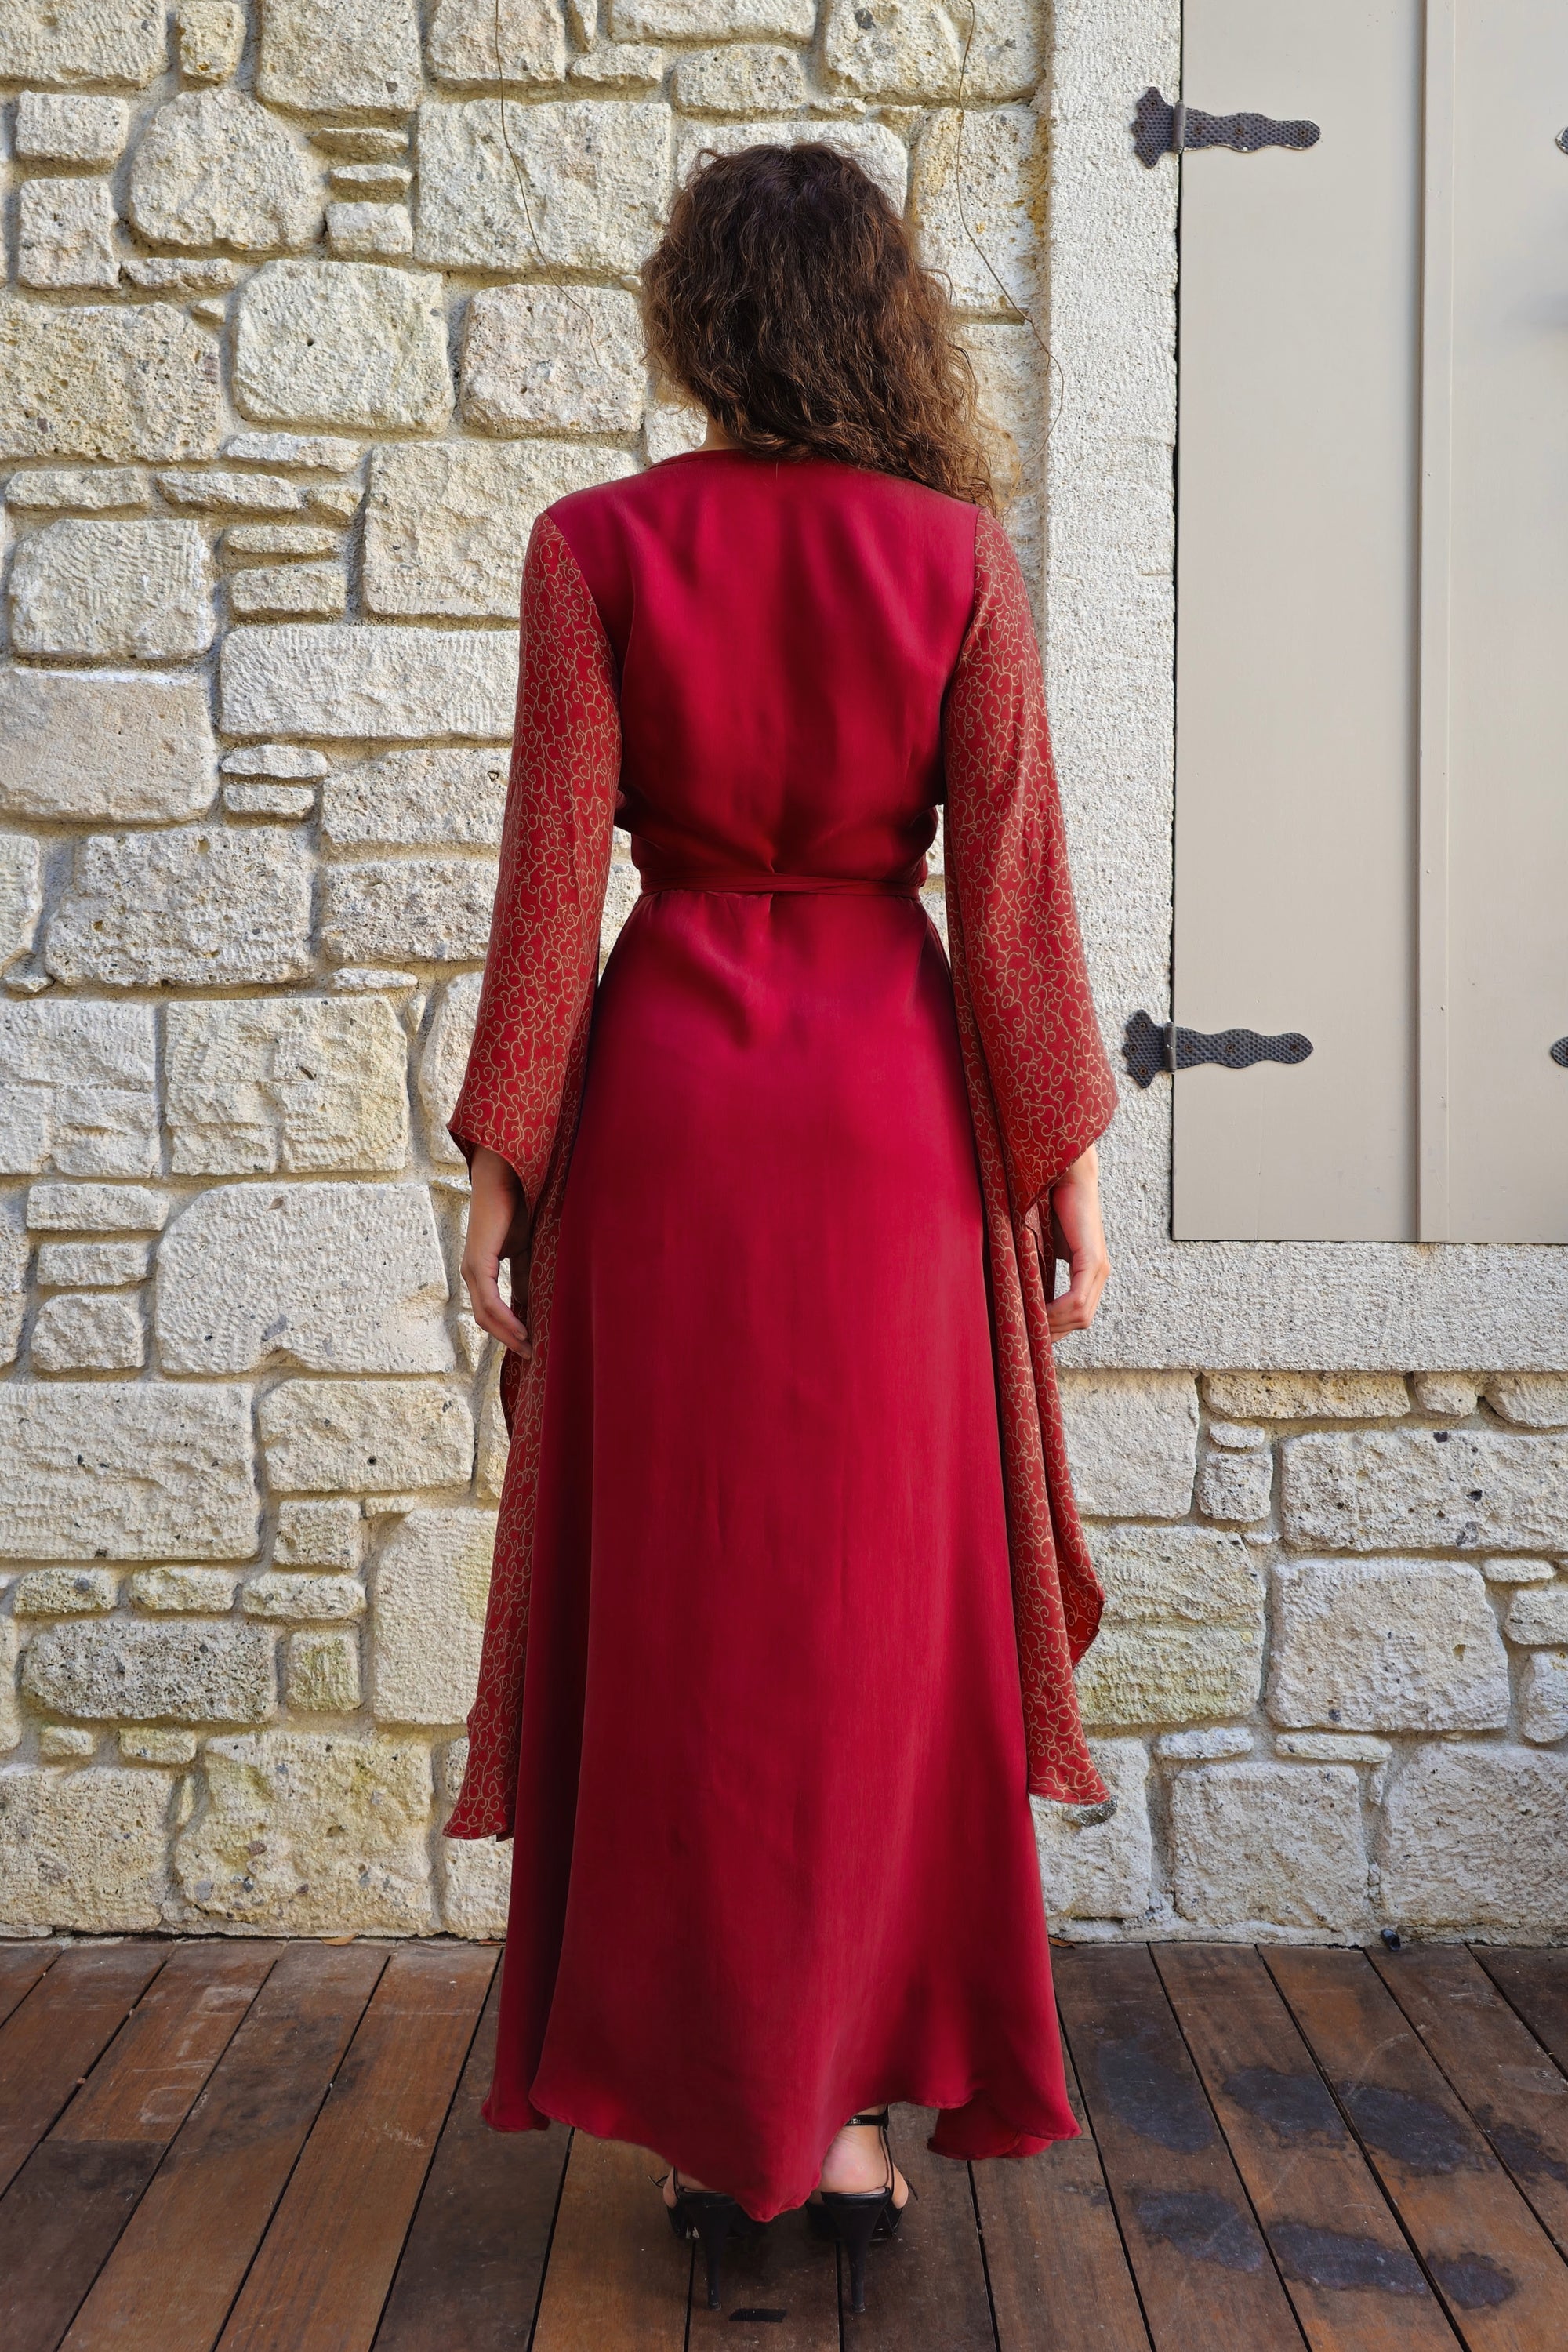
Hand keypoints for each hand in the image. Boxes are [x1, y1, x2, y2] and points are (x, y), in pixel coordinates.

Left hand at [461, 1146, 532, 1356]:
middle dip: (508, 1339)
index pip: (490, 1310)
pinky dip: (506, 1318)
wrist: (507, 1177)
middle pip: (485, 1319)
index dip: (508, 1330)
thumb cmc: (516, 1206)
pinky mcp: (478, 1263)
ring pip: (485, 1314)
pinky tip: (522, 1329)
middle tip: (531, 1355)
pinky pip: (490, 1301)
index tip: (529, 1345)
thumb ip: (524, 1276)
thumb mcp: (525, 1250)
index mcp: (480, 1270)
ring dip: (507, 1334)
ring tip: (529, 1348)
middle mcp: (471, 1273)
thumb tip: (529, 1302)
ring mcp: (471, 1269)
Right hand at [1038, 1144, 1109, 1337]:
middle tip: (1027, 1336)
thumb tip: (1021, 1293)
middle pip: (1081, 1321)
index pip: (1078, 1314)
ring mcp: (1099, 1267)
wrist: (1064, 1173)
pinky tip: (1039, 1313)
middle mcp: (1099, 1273)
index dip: (1057, 1329)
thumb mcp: (1044, 1245)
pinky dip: (1058, 1311)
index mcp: (1090, 1271)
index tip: (1033, 1334)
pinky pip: (1078, 1299)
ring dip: (1054, 1324)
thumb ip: (1040, 1269)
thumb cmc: (1050, 1203)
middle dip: (1054, 1332)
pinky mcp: (1092, 1259)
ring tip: (1029, 1324)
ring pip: (1081, 1315)